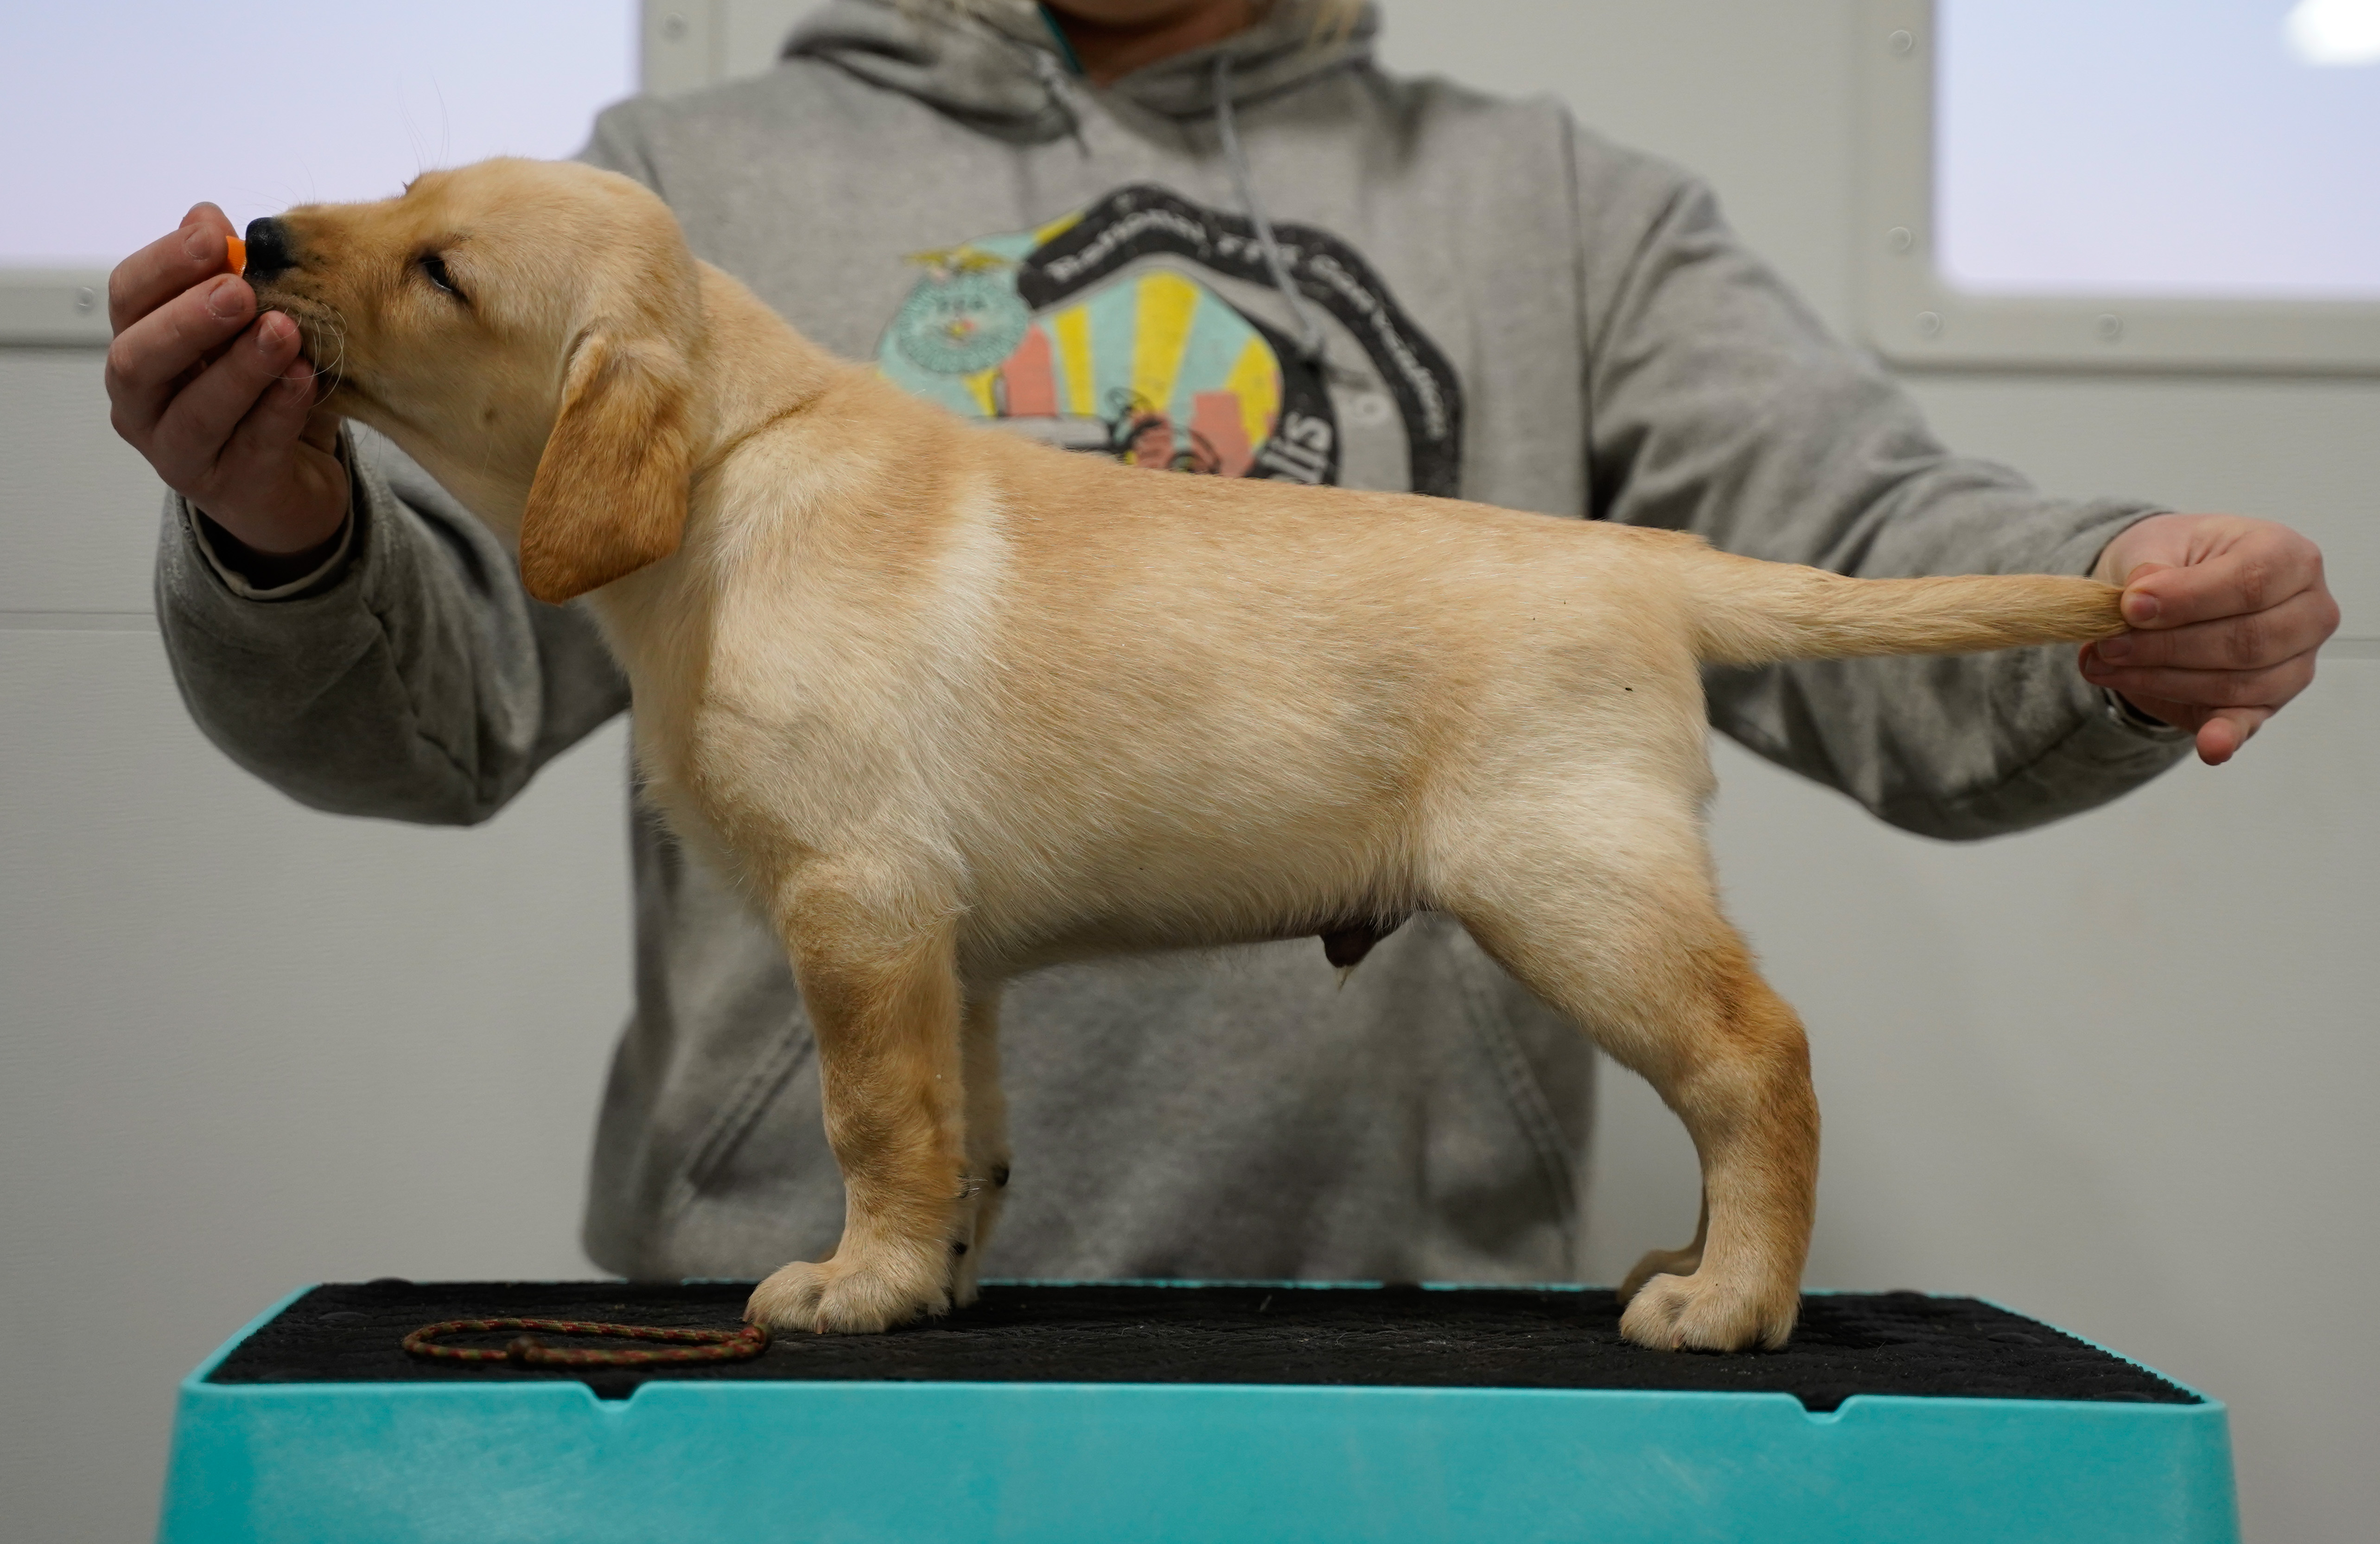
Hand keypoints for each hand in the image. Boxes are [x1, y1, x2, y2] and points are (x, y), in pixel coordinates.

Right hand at [104, 203, 348, 558]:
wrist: (295, 483)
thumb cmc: (260, 393)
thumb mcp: (246, 330)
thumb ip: (228, 278)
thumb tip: (206, 216)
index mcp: (140, 348)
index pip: (128, 298)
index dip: (165, 264)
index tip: (213, 234)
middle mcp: (143, 404)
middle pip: (139, 359)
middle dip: (187, 320)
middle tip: (237, 290)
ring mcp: (180, 454)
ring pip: (195, 412)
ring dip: (240, 367)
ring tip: (284, 331)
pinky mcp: (232, 491)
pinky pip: (253, 448)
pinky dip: (279, 410)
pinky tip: (305, 380)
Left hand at [2079, 513, 2337, 765]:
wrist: (2171, 589)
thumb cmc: (2177, 561)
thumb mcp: (2159, 544)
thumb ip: (2151, 567)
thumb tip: (2138, 598)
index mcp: (2289, 557)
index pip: (2250, 582)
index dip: (2187, 598)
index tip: (2130, 605)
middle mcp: (2308, 611)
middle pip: (2245, 640)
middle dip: (2166, 646)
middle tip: (2106, 644)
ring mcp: (2294, 663)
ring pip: (2235, 683)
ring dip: (2161, 679)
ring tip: (2105, 665)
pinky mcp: (2266, 703)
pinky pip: (2246, 723)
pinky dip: (2226, 737)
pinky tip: (2210, 747)